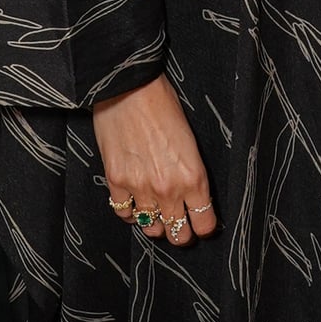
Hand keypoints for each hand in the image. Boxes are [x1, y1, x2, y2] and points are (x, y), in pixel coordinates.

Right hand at [92, 73, 215, 245]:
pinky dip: (131, 213)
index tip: (202, 222)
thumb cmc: (162, 104)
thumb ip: (192, 173)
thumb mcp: (191, 141)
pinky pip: (124, 214)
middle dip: (182, 231)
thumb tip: (192, 194)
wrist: (129, 87)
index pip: (204, 223)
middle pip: (179, 234)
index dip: (205, 226)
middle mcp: (168, 189)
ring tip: (158, 213)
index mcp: (193, 176)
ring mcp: (139, 187)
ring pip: (151, 229)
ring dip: (156, 224)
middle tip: (181, 221)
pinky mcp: (116, 181)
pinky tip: (135, 204)